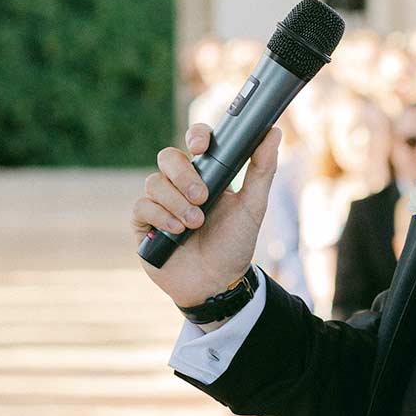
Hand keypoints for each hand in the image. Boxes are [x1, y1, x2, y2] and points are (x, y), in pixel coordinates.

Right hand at [133, 126, 283, 310]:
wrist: (217, 284)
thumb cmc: (235, 244)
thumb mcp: (253, 206)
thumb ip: (263, 169)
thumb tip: (274, 132)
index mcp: (206, 174)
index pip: (195, 141)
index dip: (195, 137)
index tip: (200, 147)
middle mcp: (180, 184)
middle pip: (168, 157)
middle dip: (183, 175)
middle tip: (202, 197)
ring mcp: (160, 203)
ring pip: (154, 182)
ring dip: (176, 202)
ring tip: (195, 224)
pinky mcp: (144, 224)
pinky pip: (142, 206)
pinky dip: (161, 216)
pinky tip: (177, 232)